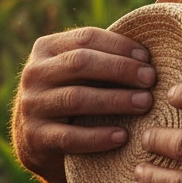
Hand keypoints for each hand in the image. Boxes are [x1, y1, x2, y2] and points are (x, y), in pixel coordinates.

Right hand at [12, 27, 155, 182]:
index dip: (119, 46)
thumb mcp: (79, 72)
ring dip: (115, 100)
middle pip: (80, 63)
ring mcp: (31, 105)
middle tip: (151, 79)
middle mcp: (33, 73)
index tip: (148, 58)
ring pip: (77, 98)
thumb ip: (103, 56)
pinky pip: (70, 137)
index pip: (86, 38)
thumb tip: (150, 46)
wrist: (40, 144)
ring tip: (145, 103)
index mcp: (46, 48)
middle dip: (120, 69)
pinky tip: (123, 136)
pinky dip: (98, 136)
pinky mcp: (34, 138)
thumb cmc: (75, 98)